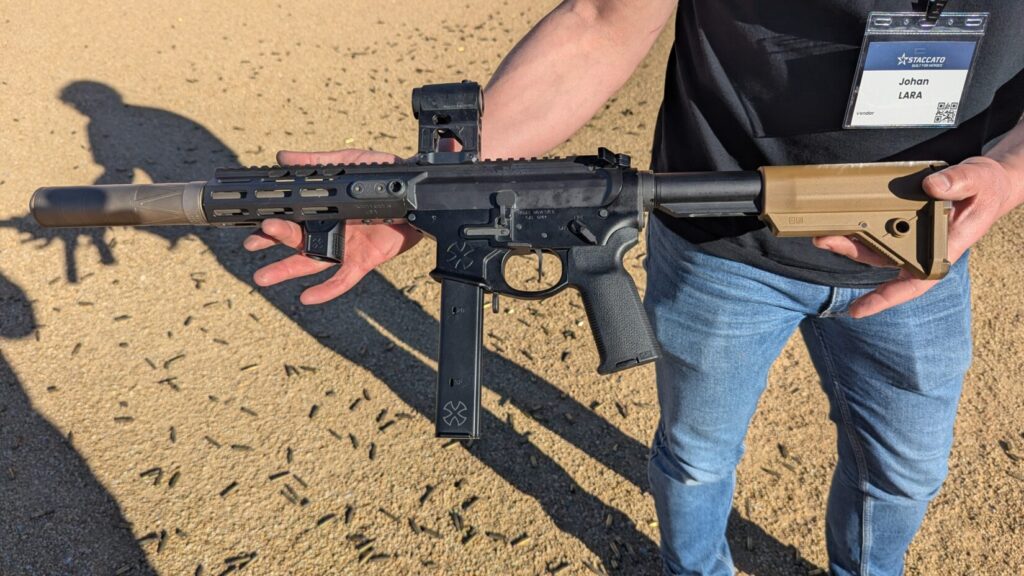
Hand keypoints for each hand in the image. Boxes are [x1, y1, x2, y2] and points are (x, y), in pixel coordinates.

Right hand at [242, 149, 422, 303]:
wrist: (415, 192)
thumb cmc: (382, 177)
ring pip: (311, 262)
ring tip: (262, 277)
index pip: (290, 216)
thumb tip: (282, 157)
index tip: (250, 222)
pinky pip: (343, 279)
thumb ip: (316, 162)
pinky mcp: (363, 260)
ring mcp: (345, 246)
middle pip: (294, 239)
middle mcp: (330, 229)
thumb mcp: (346, 165)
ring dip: (286, 270)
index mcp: (323, 209)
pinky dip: (326, 290)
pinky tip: (307, 297)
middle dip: (271, 243)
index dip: (269, 221)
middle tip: (251, 245)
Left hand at [815, 156, 1020, 317]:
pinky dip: (857, 226)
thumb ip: (958, 183)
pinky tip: (838, 221)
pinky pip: (876, 227)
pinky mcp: (903, 221)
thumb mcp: (979, 181)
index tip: (858, 310)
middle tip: (825, 240)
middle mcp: (923, 247)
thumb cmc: (986, 188)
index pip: (914, 282)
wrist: (989, 182)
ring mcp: (911, 235)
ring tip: (823, 232)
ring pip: (873, 244)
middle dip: (851, 252)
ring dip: (847, 240)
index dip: (885, 298)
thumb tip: (931, 187)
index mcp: (945, 249)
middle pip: (881, 258)